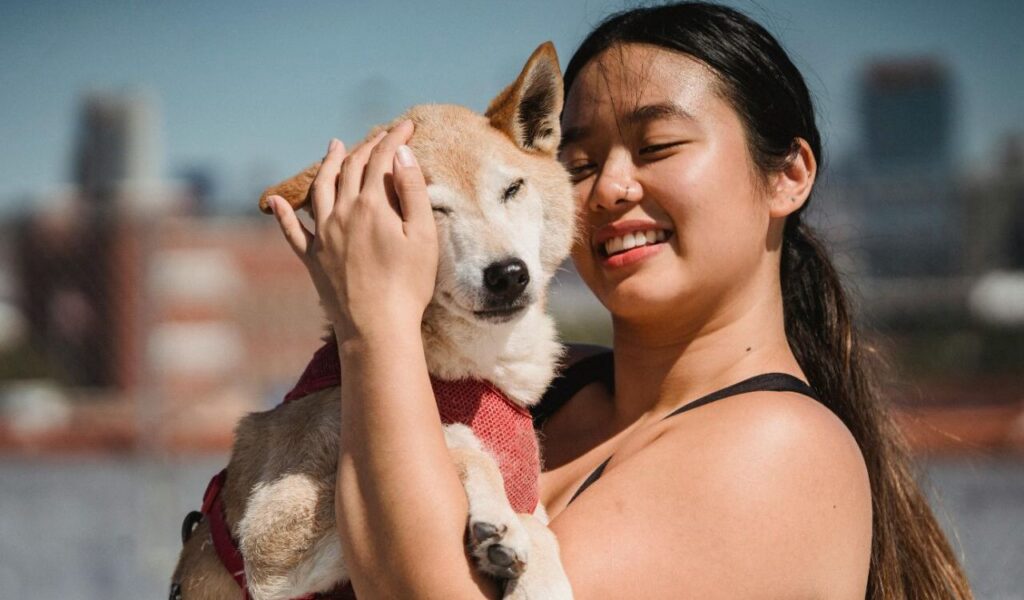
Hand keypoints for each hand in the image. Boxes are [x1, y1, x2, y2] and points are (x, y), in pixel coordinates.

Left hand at [267, 120, 437, 341]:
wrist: (377, 328)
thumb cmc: (408, 284)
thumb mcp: (422, 236)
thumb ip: (412, 191)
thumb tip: (401, 155)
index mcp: (372, 205)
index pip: (382, 159)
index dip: (395, 138)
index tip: (407, 126)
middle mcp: (341, 213)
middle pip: (351, 168)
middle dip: (367, 146)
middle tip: (380, 136)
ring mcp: (323, 235)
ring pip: (320, 189)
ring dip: (328, 164)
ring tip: (334, 147)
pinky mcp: (313, 258)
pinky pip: (292, 230)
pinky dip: (283, 213)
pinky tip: (274, 201)